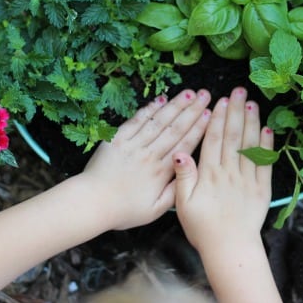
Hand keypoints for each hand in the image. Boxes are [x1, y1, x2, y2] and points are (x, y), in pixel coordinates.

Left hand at [83, 88, 211, 229]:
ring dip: (175, 105)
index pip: (186, 144)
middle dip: (193, 110)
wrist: (91, 203)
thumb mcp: (155, 210)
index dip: (199, 128)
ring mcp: (133, 144)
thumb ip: (175, 192)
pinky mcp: (117, 138)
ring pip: (159, 121)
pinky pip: (136, 121)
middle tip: (205, 95)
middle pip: (175, 128)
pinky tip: (161, 100)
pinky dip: (149, 109)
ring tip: (189, 93)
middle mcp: (150, 154)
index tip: (210, 114)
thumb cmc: (124, 210)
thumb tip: (191, 176)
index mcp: (162, 172)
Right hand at [173, 86, 273, 252]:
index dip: (217, 118)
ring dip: (252, 122)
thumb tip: (179, 152)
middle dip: (236, 111)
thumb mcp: (183, 204)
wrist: (230, 249)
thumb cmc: (202, 228)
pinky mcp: (262, 189)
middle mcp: (230, 172)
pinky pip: (265, 164)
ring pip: (249, 146)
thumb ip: (183, 177)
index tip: (220, 100)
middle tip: (239, 91)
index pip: (214, 139)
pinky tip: (267, 130)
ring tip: (253, 103)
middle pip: (233, 136)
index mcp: (209, 174)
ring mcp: (248, 180)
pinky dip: (267, 146)